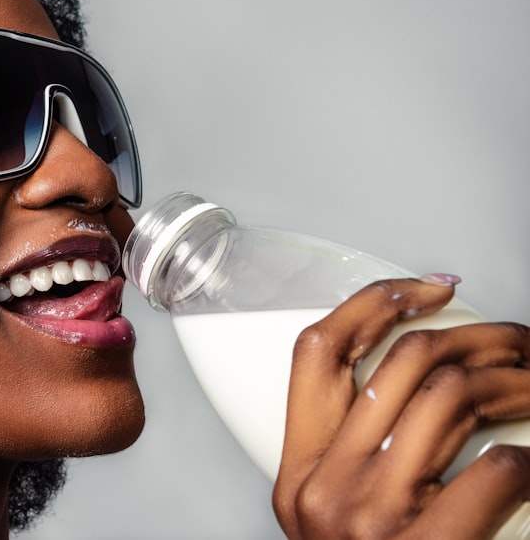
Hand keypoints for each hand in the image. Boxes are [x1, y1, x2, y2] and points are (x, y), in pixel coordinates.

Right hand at [274, 277, 529, 538]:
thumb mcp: (334, 521)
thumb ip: (355, 463)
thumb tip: (422, 399)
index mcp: (298, 476)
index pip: (317, 354)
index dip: (374, 303)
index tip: (427, 289)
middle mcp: (326, 487)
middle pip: (402, 363)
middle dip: (476, 334)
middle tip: (516, 341)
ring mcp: (372, 515)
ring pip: (450, 395)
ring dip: (514, 379)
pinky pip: (494, 467)